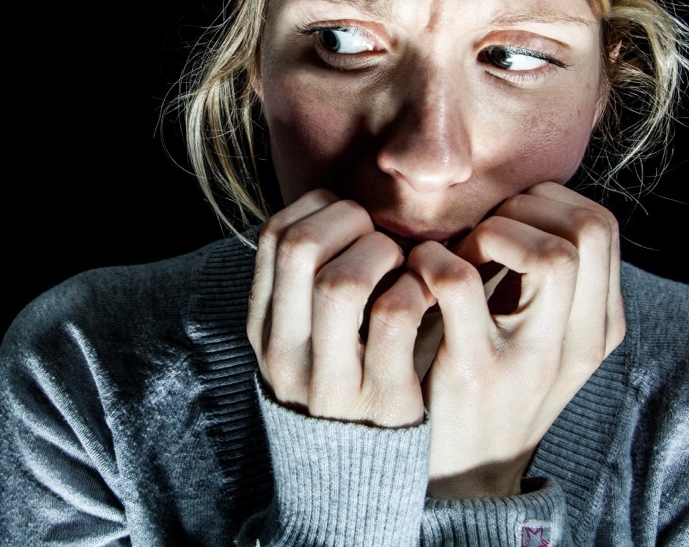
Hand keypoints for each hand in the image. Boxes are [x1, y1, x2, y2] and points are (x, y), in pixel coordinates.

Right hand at [247, 189, 439, 427]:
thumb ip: (306, 286)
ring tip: (401, 265)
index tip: (349, 220)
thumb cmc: (340, 384)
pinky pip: (395, 317)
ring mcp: (331, 379)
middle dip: (348, 222)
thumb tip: (333, 208)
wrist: (353, 480)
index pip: (272, 238)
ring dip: (381, 254)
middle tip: (378, 236)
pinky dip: (415, 290)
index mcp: (264, 329)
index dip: (316, 210)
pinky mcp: (382, 399)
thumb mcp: (302, 341)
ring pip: (342, 283)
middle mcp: (286, 353)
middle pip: (300, 249)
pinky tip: (424, 295)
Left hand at [415, 181, 625, 497]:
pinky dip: (433, 262)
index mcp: (597, 327)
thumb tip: (513, 204)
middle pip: (590, 230)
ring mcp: (532, 358)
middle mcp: (578, 342)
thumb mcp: (539, 337)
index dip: (547, 204)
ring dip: (492, 232)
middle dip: (525, 210)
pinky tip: (419, 276)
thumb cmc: (490, 385)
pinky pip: (460, 283)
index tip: (504, 223)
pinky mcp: (475, 371)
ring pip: (552, 255)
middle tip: (482, 235)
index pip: (601, 226)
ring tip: (460, 255)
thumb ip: (542, 282)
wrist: (465, 477)